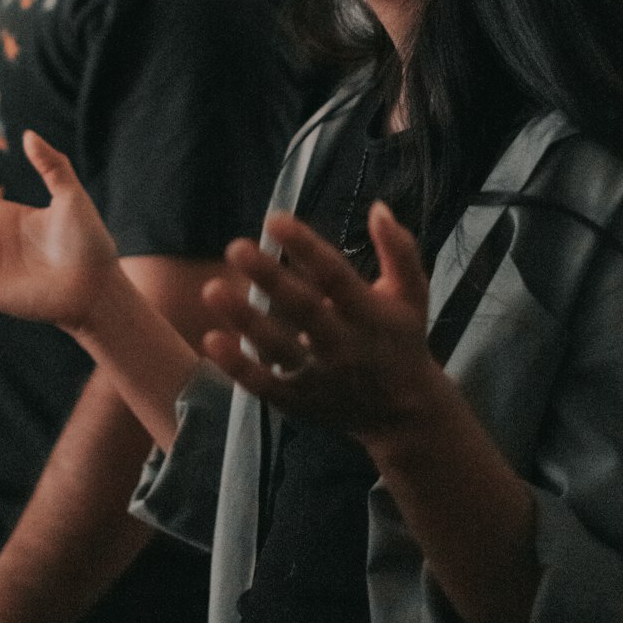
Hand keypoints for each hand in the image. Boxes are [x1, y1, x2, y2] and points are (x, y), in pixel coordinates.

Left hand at [202, 201, 439, 447]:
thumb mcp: (412, 294)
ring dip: (245, 320)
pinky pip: (266, 386)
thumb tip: (377, 207)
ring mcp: (320, 378)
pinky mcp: (301, 402)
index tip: (275, 219)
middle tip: (235, 246)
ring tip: (211, 290)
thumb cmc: (403, 339)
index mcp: (369, 314)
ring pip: (279, 349)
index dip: (306, 247)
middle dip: (270, 278)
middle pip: (303, 309)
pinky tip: (211, 340)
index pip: (335, 276)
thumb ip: (399, 250)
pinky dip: (238, 368)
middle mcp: (344, 346)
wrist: (406, 415)